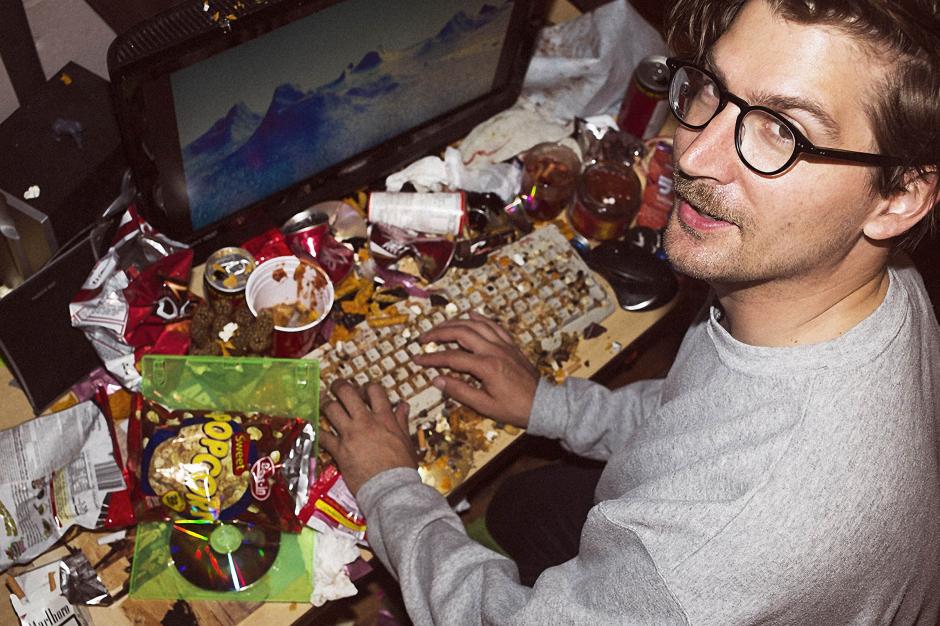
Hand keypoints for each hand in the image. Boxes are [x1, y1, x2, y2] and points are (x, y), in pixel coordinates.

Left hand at [319, 380, 417, 494]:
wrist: (391, 487)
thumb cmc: (402, 467)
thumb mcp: (406, 440)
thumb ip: (401, 421)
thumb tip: (403, 406)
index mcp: (384, 418)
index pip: (374, 391)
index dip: (366, 387)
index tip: (363, 391)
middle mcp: (365, 422)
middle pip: (347, 393)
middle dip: (339, 386)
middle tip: (336, 387)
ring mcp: (350, 435)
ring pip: (331, 409)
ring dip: (325, 403)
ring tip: (323, 403)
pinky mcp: (339, 450)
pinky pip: (323, 436)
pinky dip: (317, 431)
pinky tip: (315, 429)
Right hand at [414, 311, 538, 427]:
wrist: (542, 404)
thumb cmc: (515, 408)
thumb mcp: (484, 405)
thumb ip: (459, 391)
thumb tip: (437, 380)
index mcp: (487, 366)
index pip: (451, 358)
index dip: (432, 358)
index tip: (418, 359)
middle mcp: (495, 350)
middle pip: (461, 332)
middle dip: (439, 333)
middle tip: (425, 338)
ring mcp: (504, 345)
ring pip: (476, 324)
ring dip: (456, 322)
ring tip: (441, 326)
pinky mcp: (511, 344)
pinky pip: (493, 325)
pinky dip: (479, 319)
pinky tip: (470, 315)